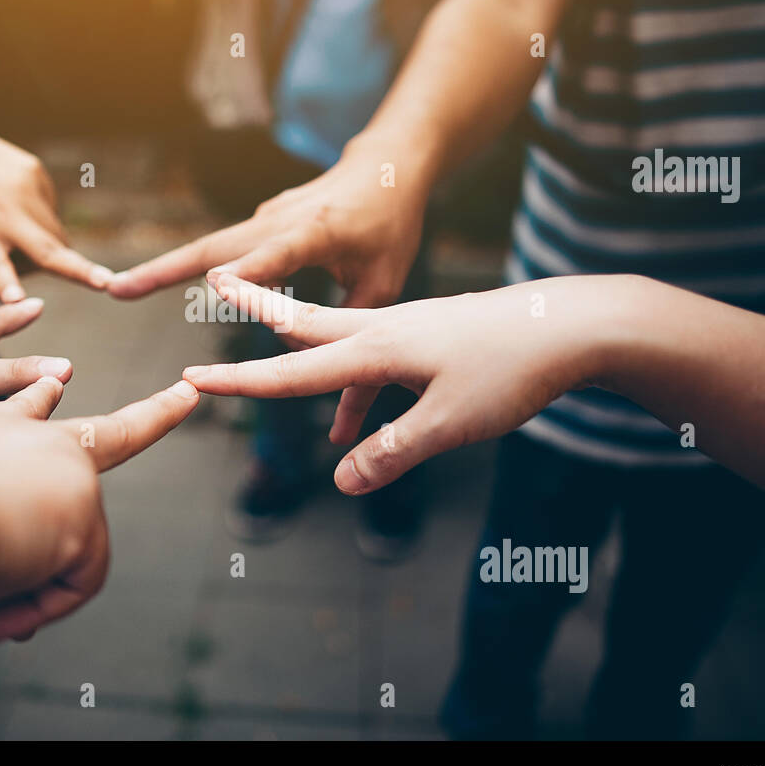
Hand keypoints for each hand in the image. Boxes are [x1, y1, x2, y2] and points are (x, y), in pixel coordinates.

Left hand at [0, 67, 112, 300]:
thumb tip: (43, 268)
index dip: (7, 284)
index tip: (16, 301)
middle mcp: (2, 213)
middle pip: (47, 249)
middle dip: (80, 270)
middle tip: (107, 283)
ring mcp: (24, 190)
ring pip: (56, 236)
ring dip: (49, 249)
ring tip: (17, 238)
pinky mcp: (36, 174)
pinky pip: (50, 212)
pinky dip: (38, 221)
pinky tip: (14, 205)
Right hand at [0, 376, 201, 642]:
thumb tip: (14, 618)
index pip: (17, 410)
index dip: (37, 398)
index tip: (58, 382)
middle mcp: (25, 438)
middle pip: (101, 436)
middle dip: (156, 413)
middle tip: (188, 392)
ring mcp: (62, 465)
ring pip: (71, 557)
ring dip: (27, 596)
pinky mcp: (81, 503)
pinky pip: (73, 585)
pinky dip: (38, 608)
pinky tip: (0, 604)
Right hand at [106, 136, 428, 307]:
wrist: (382, 167)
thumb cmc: (389, 227)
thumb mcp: (385, 283)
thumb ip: (351, 331)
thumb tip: (322, 396)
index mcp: (320, 229)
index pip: (281, 251)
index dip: (250, 271)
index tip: (213, 287)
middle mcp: (282, 218)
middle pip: (218, 246)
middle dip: (167, 268)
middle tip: (119, 289)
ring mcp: (265, 217)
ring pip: (209, 246)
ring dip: (162, 267)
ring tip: (118, 289)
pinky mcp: (258, 222)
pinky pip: (220, 249)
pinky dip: (184, 265)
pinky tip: (147, 282)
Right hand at [183, 273, 616, 494]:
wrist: (573, 324)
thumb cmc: (513, 370)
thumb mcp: (452, 423)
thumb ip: (393, 452)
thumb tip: (341, 481)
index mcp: (377, 349)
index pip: (292, 372)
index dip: (240, 384)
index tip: (191, 379)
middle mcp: (383, 329)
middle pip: (302, 323)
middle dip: (254, 310)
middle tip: (214, 284)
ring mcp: (408, 325)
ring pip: (336, 327)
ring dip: (295, 327)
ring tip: (266, 318)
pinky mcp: (430, 332)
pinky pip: (372, 344)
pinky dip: (347, 357)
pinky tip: (358, 385)